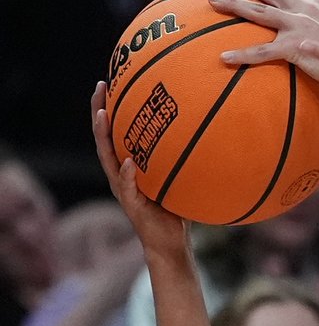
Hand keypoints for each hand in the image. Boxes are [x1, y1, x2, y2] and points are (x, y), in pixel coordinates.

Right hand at [90, 82, 188, 264]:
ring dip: (104, 136)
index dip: (111, 108)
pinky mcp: (132, 205)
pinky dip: (127, 175)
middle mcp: (122, 174)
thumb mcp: (180, 177)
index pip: (116, 132)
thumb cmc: (176, 209)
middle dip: (100, 111)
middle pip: (104, 138)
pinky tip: (128, 162)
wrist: (170, 242)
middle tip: (100, 86)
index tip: (110, 83)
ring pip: (108, 158)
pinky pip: (128, 188)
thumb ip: (185, 158)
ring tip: (102, 115)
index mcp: (130, 165)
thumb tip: (212, 132)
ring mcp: (124, 189)